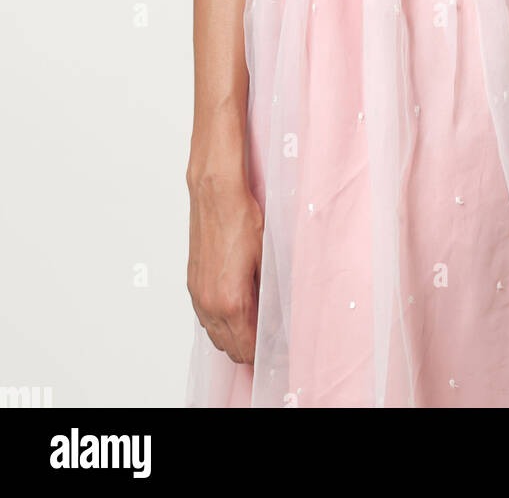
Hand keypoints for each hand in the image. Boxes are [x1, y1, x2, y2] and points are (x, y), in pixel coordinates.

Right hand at [186, 171, 263, 365]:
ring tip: (255, 326)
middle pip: (230, 348)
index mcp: (231, 302)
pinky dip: (219, 323)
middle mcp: (210, 304)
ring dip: (234, 338)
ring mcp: (198, 295)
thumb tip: (275, 317)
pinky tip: (235, 310)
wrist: (215, 195)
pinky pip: (205, 318)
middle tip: (269, 341)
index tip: (276, 350)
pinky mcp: (192, 284)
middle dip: (250, 349)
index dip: (263, 354)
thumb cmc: (241, 220)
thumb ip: (268, 296)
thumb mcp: (266, 260)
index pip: (247, 348)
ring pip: (215, 336)